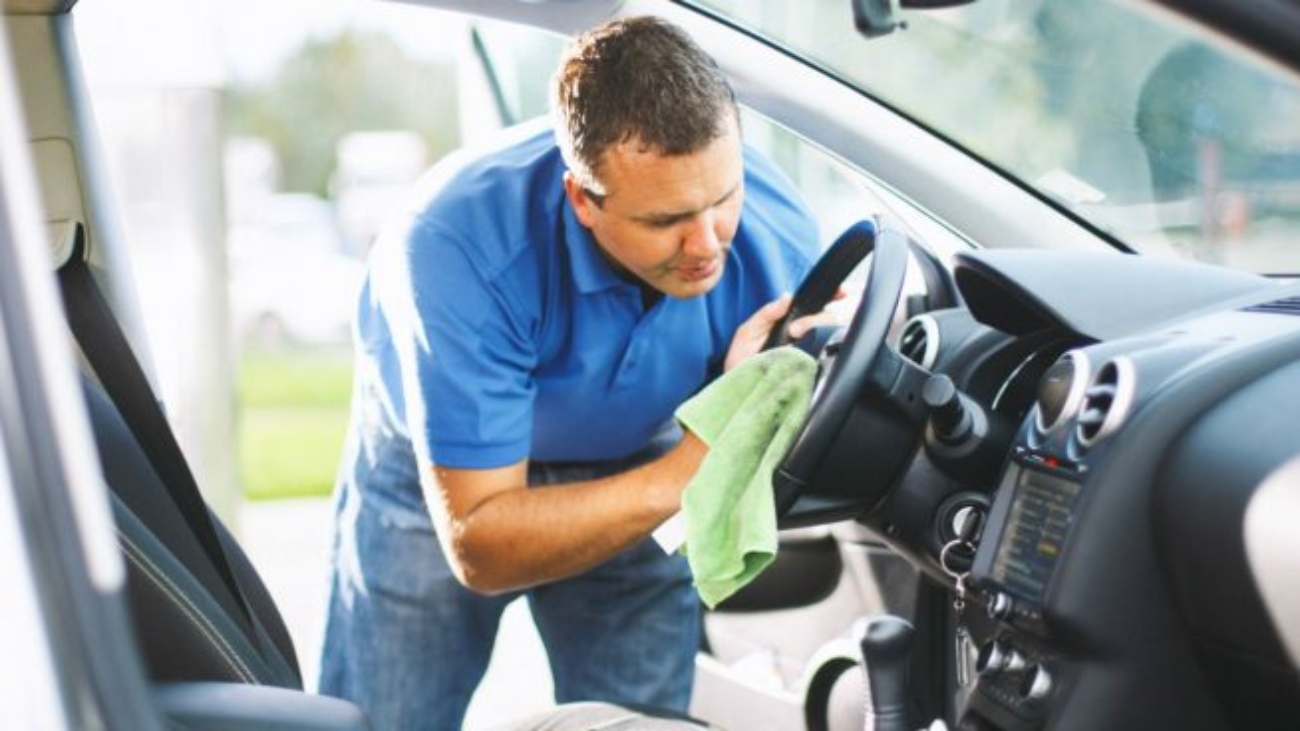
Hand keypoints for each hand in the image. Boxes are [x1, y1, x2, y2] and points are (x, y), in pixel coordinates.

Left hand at [723, 290, 846, 371]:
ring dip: (816, 329)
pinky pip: (826, 355)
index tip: (840, 293)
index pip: (816, 307)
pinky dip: (824, 348)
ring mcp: (809, 351)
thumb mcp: (749, 330)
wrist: (738, 386)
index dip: (832, 296)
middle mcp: (804, 336)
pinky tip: (808, 350)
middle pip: (827, 319)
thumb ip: (767, 313)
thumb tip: (787, 297)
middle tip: (794, 330)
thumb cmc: (742, 359)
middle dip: (814, 319)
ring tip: (794, 337)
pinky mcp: (811, 367)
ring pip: (830, 334)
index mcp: (790, 322)